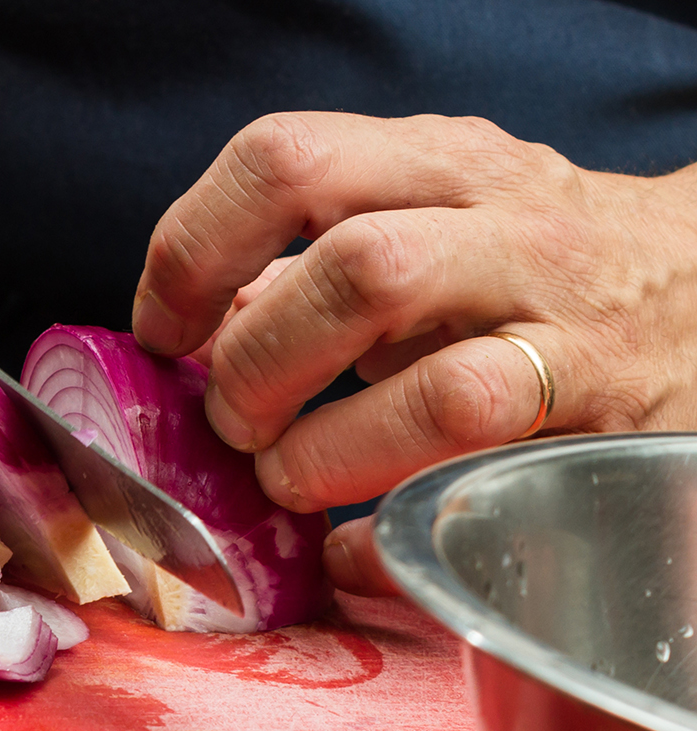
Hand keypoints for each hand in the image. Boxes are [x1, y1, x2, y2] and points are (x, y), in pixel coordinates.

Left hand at [134, 112, 696, 592]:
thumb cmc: (532, 268)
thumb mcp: (427, 227)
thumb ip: (309, 269)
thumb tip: (197, 329)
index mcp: (436, 161)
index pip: (284, 161)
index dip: (195, 250)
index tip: (164, 329)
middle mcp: (505, 224)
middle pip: (353, 265)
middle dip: (257, 358)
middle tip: (228, 417)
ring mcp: (563, 320)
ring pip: (435, 381)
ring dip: (322, 441)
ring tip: (284, 474)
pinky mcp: (599, 416)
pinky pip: (478, 466)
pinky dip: (386, 514)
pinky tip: (351, 538)